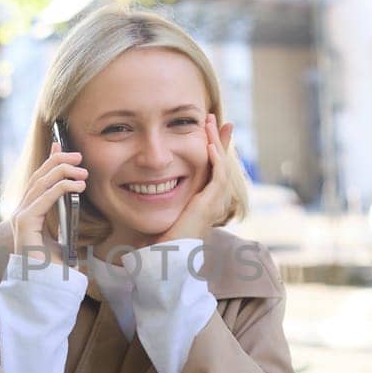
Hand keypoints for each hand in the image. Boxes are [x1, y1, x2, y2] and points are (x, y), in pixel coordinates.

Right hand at [11, 142, 87, 264]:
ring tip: (82, 169)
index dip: (49, 161)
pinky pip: (44, 198)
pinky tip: (76, 185)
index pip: (38, 180)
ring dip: (62, 171)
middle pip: (38, 177)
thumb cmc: (53, 270)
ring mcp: (21, 217)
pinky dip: (61, 187)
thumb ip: (66, 224)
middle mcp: (22, 213)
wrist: (44, 289)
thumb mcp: (63, 240)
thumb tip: (79, 213)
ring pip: (40, 183)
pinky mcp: (26, 224)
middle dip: (57, 160)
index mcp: (29, 214)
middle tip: (78, 155)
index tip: (61, 145)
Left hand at [159, 113, 234, 242]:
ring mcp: (215, 202)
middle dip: (217, 138)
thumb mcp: (166, 208)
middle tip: (210, 118)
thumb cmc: (163, 237)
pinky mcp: (209, 204)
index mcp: (206, 199)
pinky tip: (209, 145)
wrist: (169, 254)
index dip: (213, 146)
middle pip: (221, 162)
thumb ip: (163, 194)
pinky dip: (215, 159)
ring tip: (209, 124)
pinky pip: (217, 176)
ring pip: (221, 165)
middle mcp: (215, 199)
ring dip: (215, 142)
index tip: (207, 129)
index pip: (214, 167)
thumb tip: (149, 183)